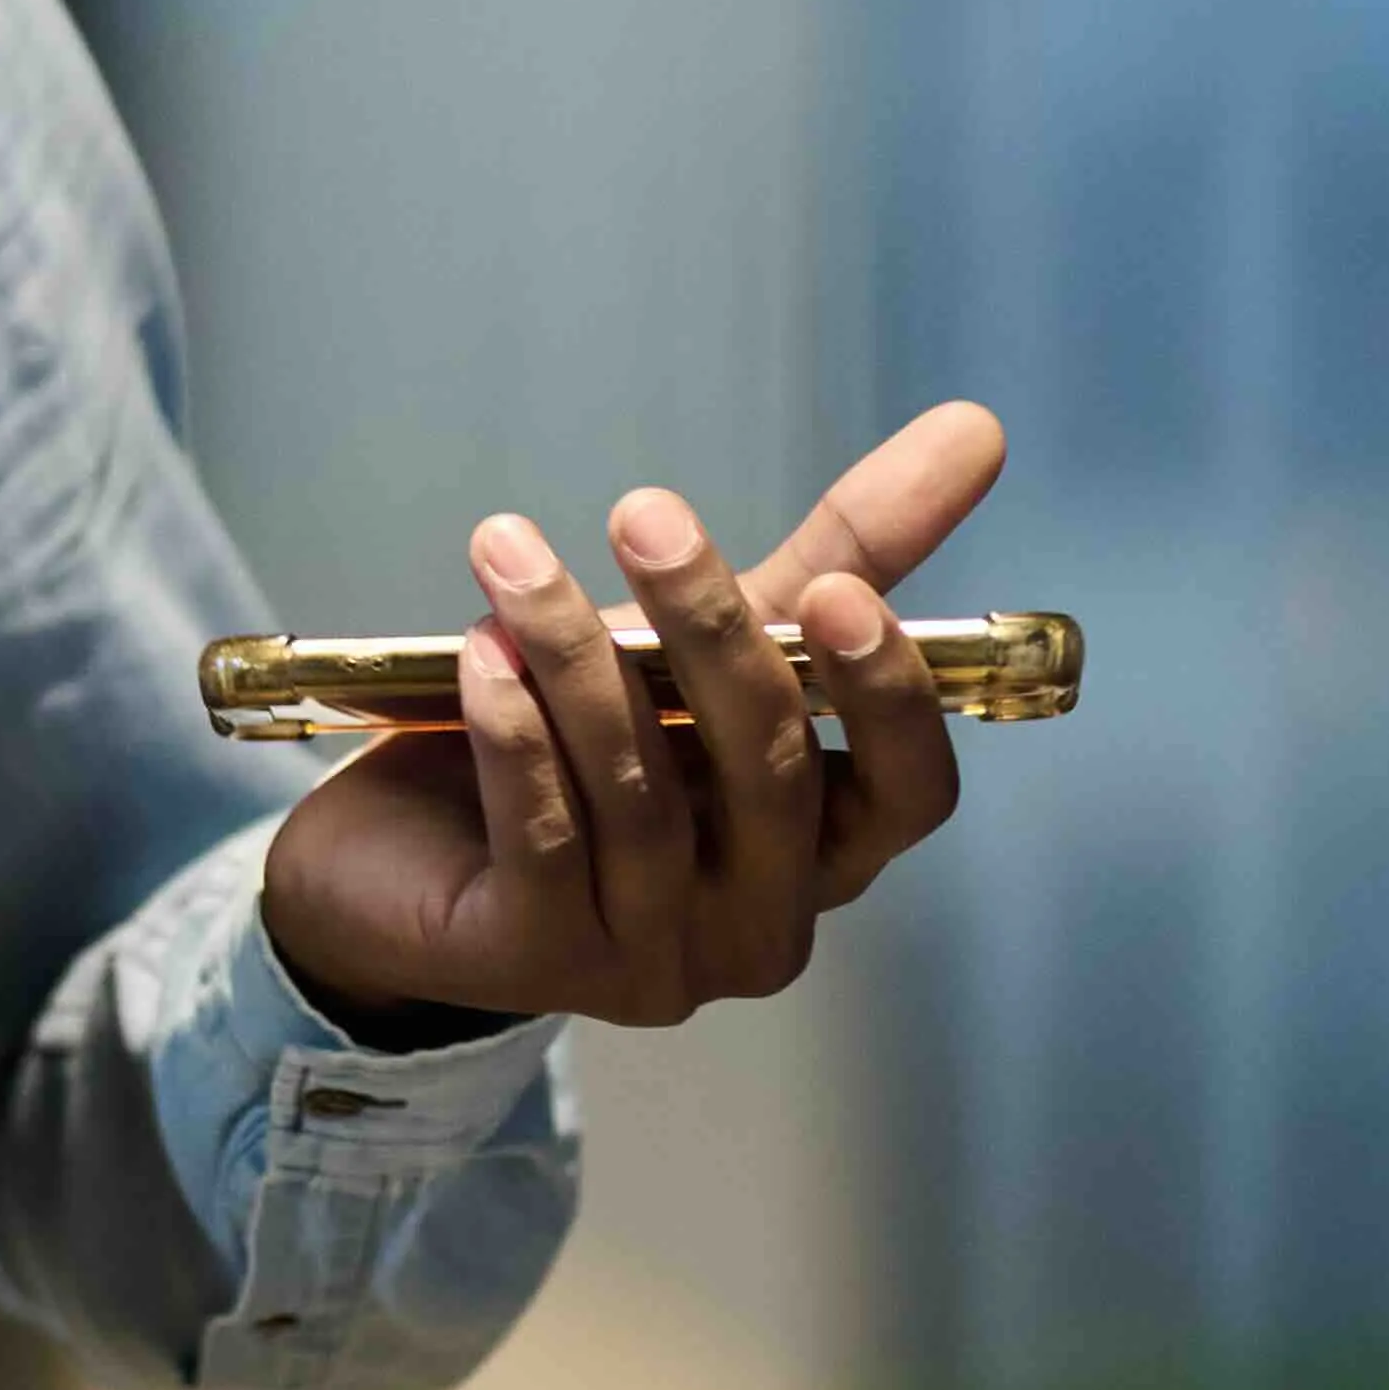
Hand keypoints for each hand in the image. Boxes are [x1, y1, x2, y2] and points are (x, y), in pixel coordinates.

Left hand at [255, 399, 1008, 1033]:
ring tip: (511, 555)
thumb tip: (978, 425)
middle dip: (710, 633)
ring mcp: (657, 960)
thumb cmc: (600, 737)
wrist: (410, 851)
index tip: (841, 592)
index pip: (909, 794)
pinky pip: (544, 838)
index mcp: (829, 846)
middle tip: (646, 513)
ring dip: (576, 660)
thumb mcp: (721, 641)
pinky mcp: (543, 964)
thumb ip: (848, 553)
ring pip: (641, 800)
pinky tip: (481, 653)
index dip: (889, 701)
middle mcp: (761, 921)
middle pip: (768, 778)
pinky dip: (517, 737)